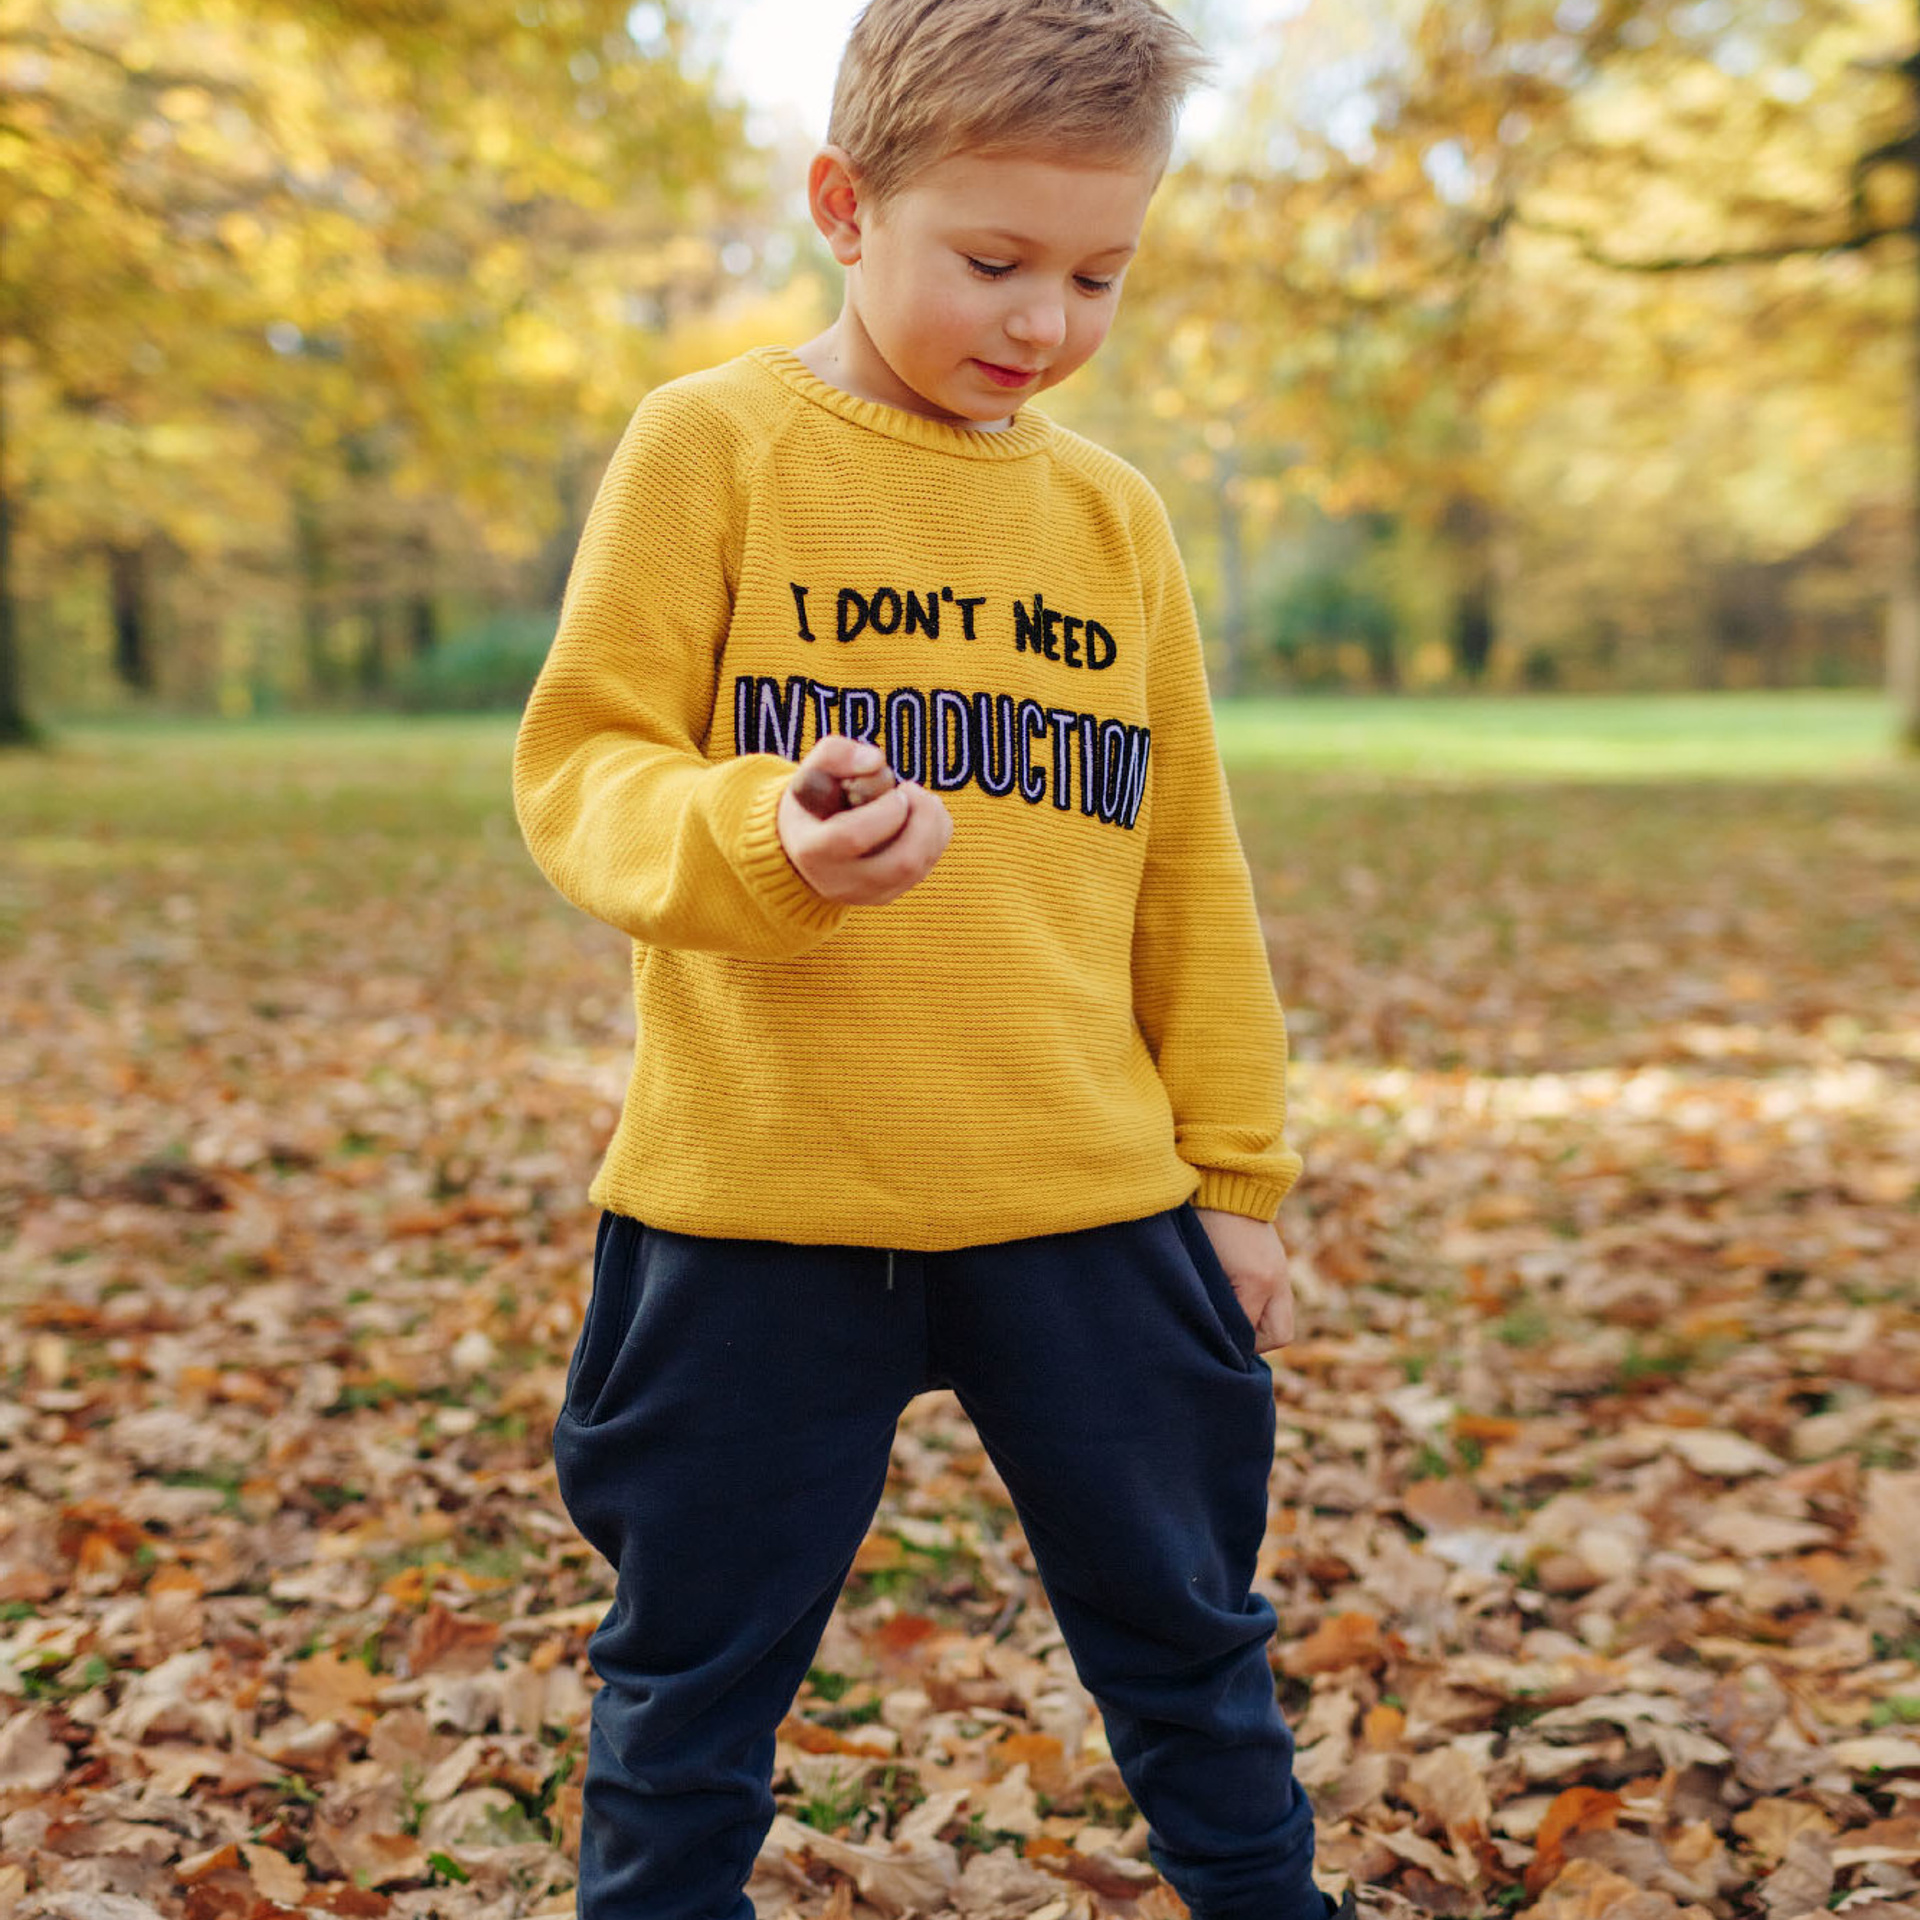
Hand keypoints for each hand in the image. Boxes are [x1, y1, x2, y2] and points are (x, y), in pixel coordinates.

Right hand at [777, 734, 952, 905]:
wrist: (804, 844)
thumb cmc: (813, 798)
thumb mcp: (812, 769)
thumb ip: (837, 754)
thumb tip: (876, 762)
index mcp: (812, 849)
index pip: (855, 837)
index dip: (886, 810)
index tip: (896, 789)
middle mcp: (838, 881)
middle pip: (901, 863)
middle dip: (923, 820)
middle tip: (914, 790)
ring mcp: (865, 894)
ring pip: (918, 868)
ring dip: (933, 826)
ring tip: (921, 798)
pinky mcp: (886, 896)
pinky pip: (924, 869)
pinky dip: (935, 837)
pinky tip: (922, 815)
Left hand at [1194, 1207, 1295, 1351]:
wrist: (1226, 1183)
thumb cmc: (1204, 1223)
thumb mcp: (1202, 1265)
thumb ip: (1213, 1300)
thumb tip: (1216, 1333)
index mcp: (1256, 1280)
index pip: (1251, 1334)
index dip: (1232, 1343)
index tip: (1213, 1340)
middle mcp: (1277, 1280)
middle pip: (1280, 1335)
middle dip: (1256, 1343)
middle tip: (1228, 1334)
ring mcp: (1282, 1272)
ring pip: (1283, 1321)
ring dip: (1260, 1326)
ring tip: (1232, 1318)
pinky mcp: (1279, 1266)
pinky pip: (1279, 1302)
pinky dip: (1263, 1309)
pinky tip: (1239, 1302)